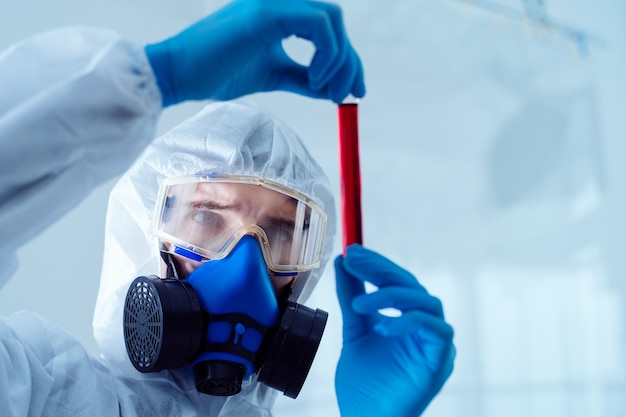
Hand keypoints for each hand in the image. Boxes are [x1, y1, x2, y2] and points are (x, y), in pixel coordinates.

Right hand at [145, 0, 365, 105]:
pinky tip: (315, 80)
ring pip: (332, 19)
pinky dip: (327, 55)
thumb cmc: (217, 74)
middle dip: (351, 62)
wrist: (179, 74)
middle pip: (336, 21)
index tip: (354, 92)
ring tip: (327, 91)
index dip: (348, 60)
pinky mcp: (267, 12)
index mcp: (281, 15)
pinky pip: (319, 24)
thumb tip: (334, 91)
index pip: (329, 28)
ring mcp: (274, 3)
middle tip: (350, 97)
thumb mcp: (272, 75)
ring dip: (340, 60)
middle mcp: (280, 2)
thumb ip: (302, 78)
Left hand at [334, 245, 454, 416]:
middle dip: (381, 270)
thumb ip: (351, 297)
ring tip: (359, 306)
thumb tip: (343, 261)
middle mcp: (424, 328)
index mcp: (406, 319)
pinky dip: (409, 322)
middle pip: (412, 285)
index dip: (377, 264)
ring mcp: (435, 344)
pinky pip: (437, 330)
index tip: (351, 252)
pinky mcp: (440, 361)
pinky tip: (382, 327)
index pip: (398, 281)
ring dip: (391, 296)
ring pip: (427, 302)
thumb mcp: (354, 330)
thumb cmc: (363, 382)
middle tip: (353, 261)